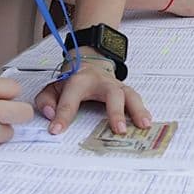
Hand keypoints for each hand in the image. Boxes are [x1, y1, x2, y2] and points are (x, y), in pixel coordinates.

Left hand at [35, 55, 150, 135]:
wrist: (90, 63)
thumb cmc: (73, 80)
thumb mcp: (53, 87)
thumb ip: (46, 100)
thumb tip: (51, 116)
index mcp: (79, 81)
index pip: (70, 99)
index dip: (62, 115)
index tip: (56, 130)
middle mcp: (101, 82)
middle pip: (112, 93)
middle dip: (116, 111)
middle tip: (118, 129)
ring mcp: (116, 86)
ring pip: (130, 95)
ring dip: (137, 110)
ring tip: (143, 125)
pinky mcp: (125, 92)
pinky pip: (136, 100)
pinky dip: (143, 111)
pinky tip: (147, 122)